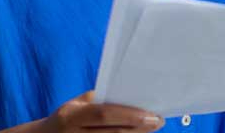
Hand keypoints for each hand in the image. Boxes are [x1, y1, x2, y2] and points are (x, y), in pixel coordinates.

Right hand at [35, 92, 162, 132]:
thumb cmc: (67, 117)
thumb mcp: (76, 104)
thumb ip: (99, 100)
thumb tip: (130, 96)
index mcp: (71, 115)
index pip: (104, 115)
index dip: (129, 115)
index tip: (151, 114)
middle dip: (139, 128)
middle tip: (158, 121)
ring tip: (151, 128)